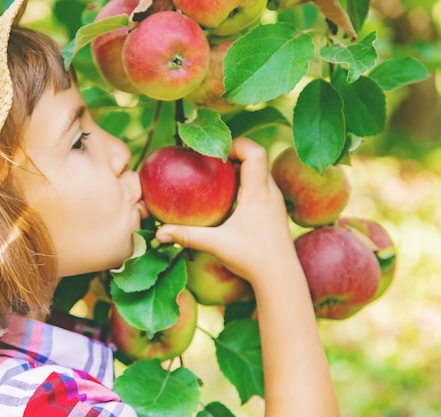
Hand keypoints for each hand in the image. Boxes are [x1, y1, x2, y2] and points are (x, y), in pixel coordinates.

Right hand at [155, 138, 294, 287]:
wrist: (281, 278)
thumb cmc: (252, 259)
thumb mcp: (216, 245)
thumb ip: (187, 236)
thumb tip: (159, 233)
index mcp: (259, 193)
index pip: (255, 152)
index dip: (235, 144)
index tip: (213, 151)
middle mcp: (270, 192)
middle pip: (256, 157)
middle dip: (232, 153)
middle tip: (208, 160)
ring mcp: (275, 201)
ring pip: (259, 171)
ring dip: (238, 168)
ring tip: (215, 174)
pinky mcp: (274, 211)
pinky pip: (260, 185)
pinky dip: (243, 182)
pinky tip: (226, 197)